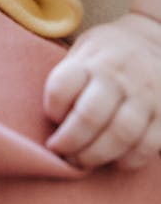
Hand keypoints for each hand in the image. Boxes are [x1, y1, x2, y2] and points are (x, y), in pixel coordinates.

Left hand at [44, 11, 160, 168]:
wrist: (152, 42)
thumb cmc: (105, 57)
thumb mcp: (82, 53)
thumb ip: (68, 82)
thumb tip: (53, 125)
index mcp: (92, 58)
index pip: (61, 87)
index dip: (52, 110)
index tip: (52, 119)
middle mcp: (119, 75)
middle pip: (89, 116)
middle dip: (70, 143)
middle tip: (61, 153)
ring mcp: (146, 94)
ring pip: (120, 135)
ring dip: (96, 155)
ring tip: (82, 161)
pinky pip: (147, 145)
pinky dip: (127, 160)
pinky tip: (114, 161)